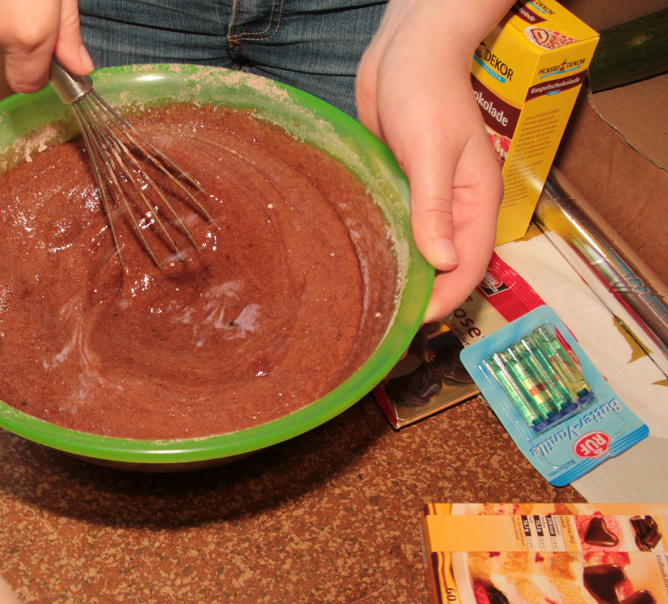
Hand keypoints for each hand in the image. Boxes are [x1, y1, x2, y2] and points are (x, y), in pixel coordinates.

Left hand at [357, 1, 511, 321]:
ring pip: (417, 251)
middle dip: (420, 296)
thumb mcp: (433, 151)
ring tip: (367, 304)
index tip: (408, 323)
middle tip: (381, 322)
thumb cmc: (425, 90)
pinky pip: (395, 227)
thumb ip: (435, 207)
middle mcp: (454, 206)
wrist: (405, 49)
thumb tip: (441, 262)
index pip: (467, 267)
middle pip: (444, 267)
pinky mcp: (400, 187)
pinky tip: (358, 263)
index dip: (443, 300)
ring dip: (399, 275)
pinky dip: (383, 247)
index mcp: (475, 201)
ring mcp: (426, 198)